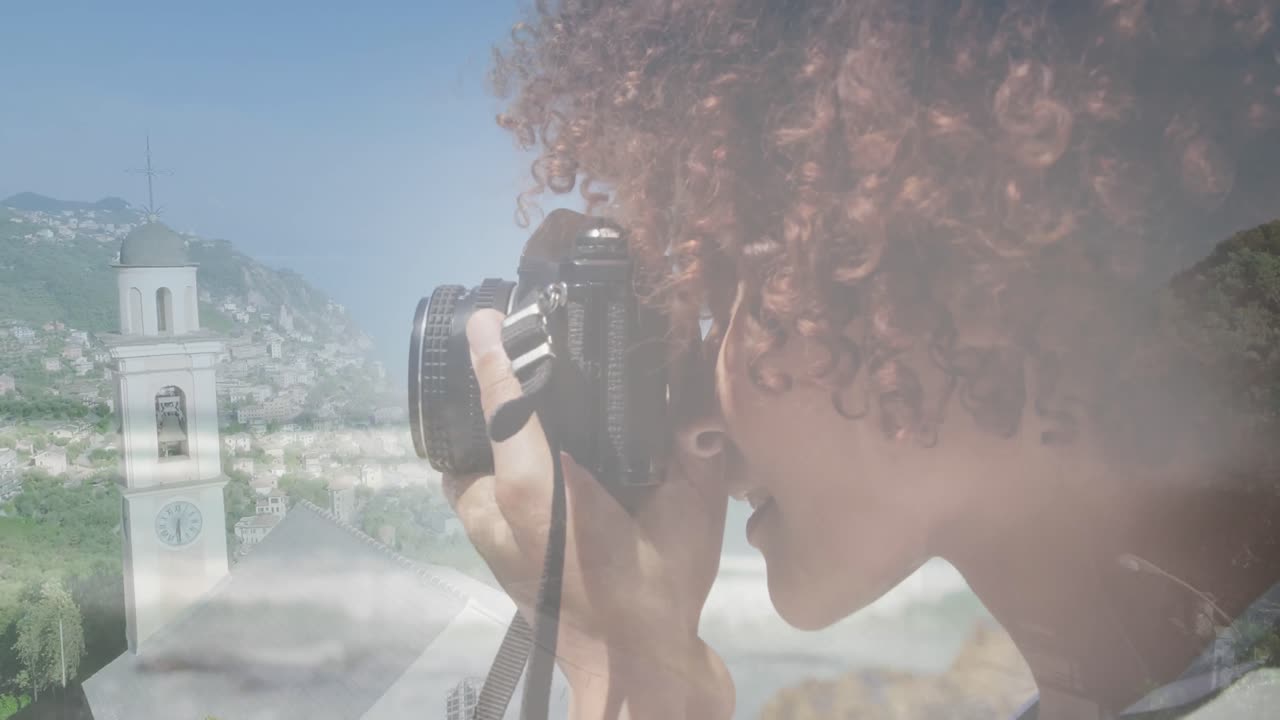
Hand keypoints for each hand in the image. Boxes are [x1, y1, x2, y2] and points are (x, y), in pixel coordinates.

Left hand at [443, 309, 733, 718]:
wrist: (635, 680)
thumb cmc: (660, 594)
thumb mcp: (687, 515)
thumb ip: (693, 453)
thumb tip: (698, 411)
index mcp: (537, 489)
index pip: (503, 403)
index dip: (492, 353)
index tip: (481, 318)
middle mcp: (499, 514)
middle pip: (468, 446)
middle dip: (487, 411)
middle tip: (522, 379)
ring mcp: (492, 548)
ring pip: (469, 482)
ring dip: (491, 455)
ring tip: (536, 433)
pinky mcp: (499, 571)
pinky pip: (485, 513)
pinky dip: (501, 488)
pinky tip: (548, 483)